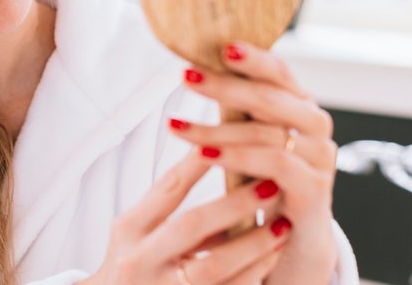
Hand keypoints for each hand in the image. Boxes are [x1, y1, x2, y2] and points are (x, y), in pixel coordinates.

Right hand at [78, 149, 291, 284]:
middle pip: (191, 226)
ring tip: (282, 225)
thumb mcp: (138, 231)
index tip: (233, 140)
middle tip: (271, 185)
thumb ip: (169, 205)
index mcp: (130, 230)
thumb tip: (216, 158)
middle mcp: (139, 259)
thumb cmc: (136, 264)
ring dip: (254, 244)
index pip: (168, 188)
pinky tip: (272, 258)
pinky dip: (253, 274)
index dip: (201, 164)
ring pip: (214, 266)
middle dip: (235, 204)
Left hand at [172, 42, 338, 283]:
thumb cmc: (260, 188)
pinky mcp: (314, 192)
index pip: (281, 73)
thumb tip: (194, 70)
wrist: (288, 247)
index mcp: (299, 109)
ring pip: (268, 132)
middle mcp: (315, 129)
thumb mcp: (245, 143)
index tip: (221, 46)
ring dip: (217, 128)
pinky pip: (276, 165)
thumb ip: (234, 112)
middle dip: (226, 86)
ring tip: (177, 127)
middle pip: (273, 97)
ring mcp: (319, 160)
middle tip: (186, 77)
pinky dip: (238, 158)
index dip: (254, 58)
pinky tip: (205, 155)